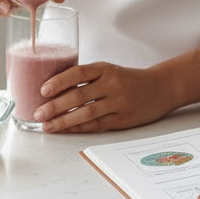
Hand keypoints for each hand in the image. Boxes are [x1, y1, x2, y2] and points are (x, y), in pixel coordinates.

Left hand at [33, 61, 167, 132]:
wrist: (161, 88)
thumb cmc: (129, 79)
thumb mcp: (109, 70)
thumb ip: (87, 78)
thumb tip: (55, 88)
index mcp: (105, 69)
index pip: (78, 72)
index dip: (59, 81)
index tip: (42, 90)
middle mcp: (111, 84)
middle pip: (78, 95)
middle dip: (55, 106)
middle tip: (38, 113)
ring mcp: (118, 103)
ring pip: (86, 113)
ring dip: (63, 121)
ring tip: (47, 126)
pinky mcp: (122, 119)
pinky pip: (96, 125)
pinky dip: (79, 128)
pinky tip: (66, 129)